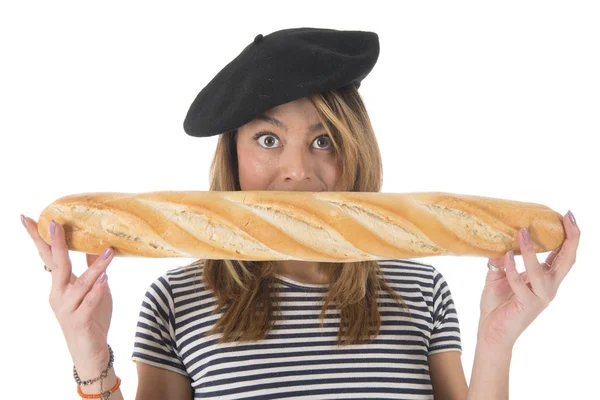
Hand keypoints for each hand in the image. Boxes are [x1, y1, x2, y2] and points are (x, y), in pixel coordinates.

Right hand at [22, 215, 114, 373]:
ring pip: (79, 283)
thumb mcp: (95, 289)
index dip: (39, 238)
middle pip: (56, 264)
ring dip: (94, 267)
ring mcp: (67, 309)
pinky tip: (105, 279)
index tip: (28, 218)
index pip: (48, 257)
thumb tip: (97, 245)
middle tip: (54, 222)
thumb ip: (92, 269)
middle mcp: (59, 294)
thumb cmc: (92, 318)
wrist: (92, 353)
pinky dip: (96, 290)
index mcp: (60, 285)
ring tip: (109, 252)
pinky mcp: (78, 321)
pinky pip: (88, 303)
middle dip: (56, 243)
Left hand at [477, 211, 579, 348]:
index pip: (564, 255)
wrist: (491, 332)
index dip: (569, 237)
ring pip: (541, 271)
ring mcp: (540, 297)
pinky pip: (520, 283)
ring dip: (530, 250)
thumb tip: (496, 237)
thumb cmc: (497, 305)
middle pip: (567, 261)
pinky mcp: (527, 305)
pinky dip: (512, 268)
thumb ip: (501, 259)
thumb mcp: (499, 276)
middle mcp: (548, 287)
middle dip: (570, 239)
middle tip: (567, 218)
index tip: (568, 216)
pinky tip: (506, 255)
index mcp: (545, 279)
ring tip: (522, 232)